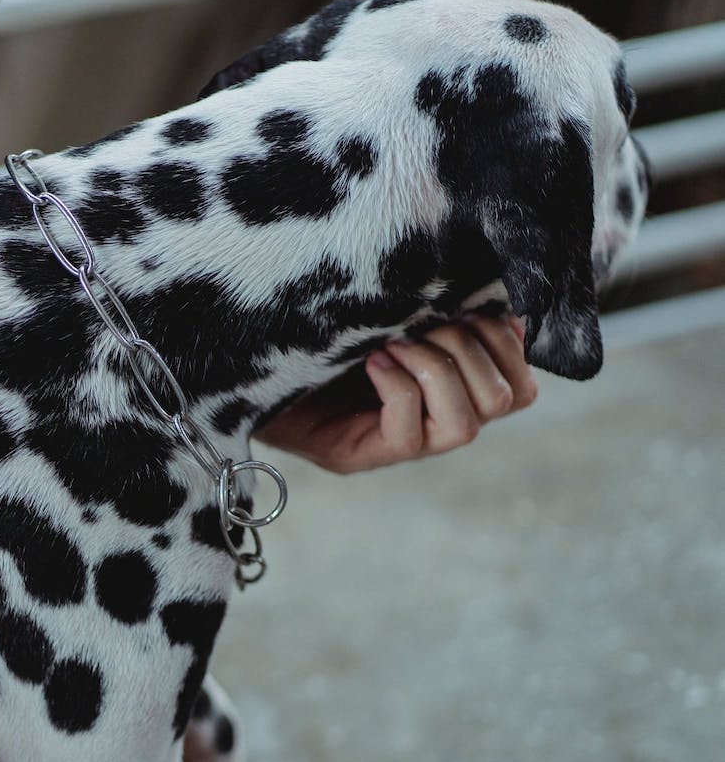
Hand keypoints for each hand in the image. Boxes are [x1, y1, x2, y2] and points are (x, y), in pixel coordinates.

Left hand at [253, 315, 537, 473]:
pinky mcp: (357, 457)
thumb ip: (435, 308)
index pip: (522, 386)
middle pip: (508, 401)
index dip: (508, 343)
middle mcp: (433, 423)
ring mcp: (397, 445)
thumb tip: (500, 304)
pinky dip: (399, 387)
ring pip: (467, 426)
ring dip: (437, 370)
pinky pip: (409, 433)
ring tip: (391, 342)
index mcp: (449, 387)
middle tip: (419, 322)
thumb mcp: (383, 311)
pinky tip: (370, 361)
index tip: (463, 305)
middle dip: (472, 347)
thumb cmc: (316, 330)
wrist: (240, 364)